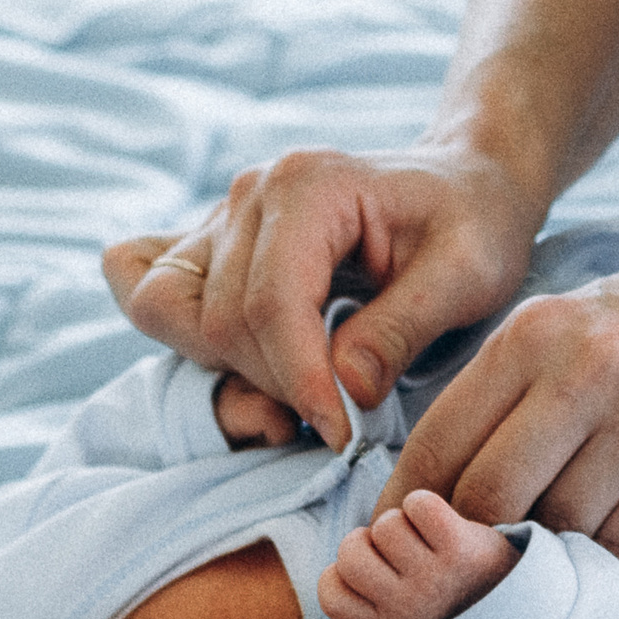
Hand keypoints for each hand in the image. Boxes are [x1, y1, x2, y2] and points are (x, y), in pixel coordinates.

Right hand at [105, 146, 542, 449]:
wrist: (465, 185)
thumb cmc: (473, 223)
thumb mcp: (466, 274)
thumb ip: (402, 329)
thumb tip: (343, 391)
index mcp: (307, 186)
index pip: (269, 303)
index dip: (299, 381)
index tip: (342, 433)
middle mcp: (249, 194)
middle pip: (216, 319)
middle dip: (274, 384)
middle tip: (338, 415)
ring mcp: (221, 217)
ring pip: (168, 310)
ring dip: (225, 369)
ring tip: (297, 391)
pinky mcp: (211, 244)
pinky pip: (145, 283)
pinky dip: (174, 332)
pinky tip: (233, 361)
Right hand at [318, 490, 521, 618]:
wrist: (517, 600)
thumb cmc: (449, 591)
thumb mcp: (404, 606)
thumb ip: (372, 586)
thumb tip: (350, 546)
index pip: (331, 598)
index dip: (340, 574)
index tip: (371, 572)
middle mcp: (405, 604)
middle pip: (349, 554)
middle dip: (367, 540)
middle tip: (398, 549)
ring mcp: (432, 577)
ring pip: (385, 525)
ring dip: (403, 520)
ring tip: (427, 537)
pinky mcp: (459, 547)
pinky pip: (418, 504)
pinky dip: (425, 503)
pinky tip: (440, 520)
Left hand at [379, 229, 618, 566]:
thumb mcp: (579, 324)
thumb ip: (513, 394)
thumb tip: (440, 492)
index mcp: (536, 331)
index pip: (438, 442)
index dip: (407, 508)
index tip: (399, 542)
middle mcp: (587, 369)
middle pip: (486, 499)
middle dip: (473, 543)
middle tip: (478, 563)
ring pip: (560, 530)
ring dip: (553, 553)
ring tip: (563, 544)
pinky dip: (611, 557)